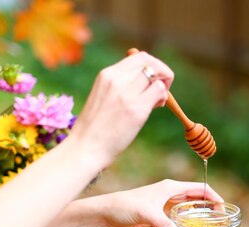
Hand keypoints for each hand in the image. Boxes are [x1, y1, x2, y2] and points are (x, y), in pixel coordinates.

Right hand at [69, 51, 173, 169]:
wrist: (86, 148)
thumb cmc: (96, 127)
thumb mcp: (104, 96)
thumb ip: (122, 85)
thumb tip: (151, 80)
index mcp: (107, 74)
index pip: (139, 57)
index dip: (152, 65)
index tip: (152, 80)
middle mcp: (116, 79)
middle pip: (150, 63)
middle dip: (162, 73)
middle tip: (160, 91)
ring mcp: (126, 93)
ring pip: (157, 76)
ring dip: (163, 87)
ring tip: (156, 103)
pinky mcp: (136, 109)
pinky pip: (160, 91)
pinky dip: (163, 97)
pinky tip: (155, 107)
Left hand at [98, 180, 223, 226]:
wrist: (106, 213)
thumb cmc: (125, 207)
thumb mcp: (148, 215)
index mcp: (171, 187)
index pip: (201, 188)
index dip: (214, 197)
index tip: (224, 210)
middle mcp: (170, 193)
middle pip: (197, 198)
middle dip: (210, 208)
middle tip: (221, 222)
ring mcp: (164, 204)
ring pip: (188, 208)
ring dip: (199, 216)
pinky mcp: (158, 214)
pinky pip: (178, 218)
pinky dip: (186, 223)